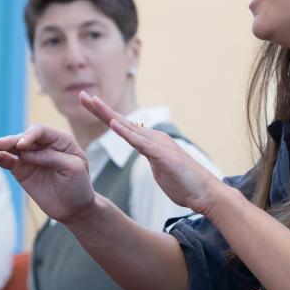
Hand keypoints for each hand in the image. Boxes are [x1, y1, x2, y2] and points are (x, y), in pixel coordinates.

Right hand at [0, 124, 95, 223]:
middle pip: (23, 137)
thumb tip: (26, 153)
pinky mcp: (21, 170)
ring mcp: (30, 157)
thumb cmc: (79, 186)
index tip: (22, 147)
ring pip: (11, 148)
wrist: (74, 208)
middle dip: (10, 140)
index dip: (30, 135)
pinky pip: (5, 160)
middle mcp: (44, 145)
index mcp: (61, 141)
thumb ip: (52, 157)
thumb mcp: (74, 169)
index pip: (41, 131)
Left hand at [80, 92, 225, 216]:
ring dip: (109, 115)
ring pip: (130, 128)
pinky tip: (114, 125)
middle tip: (82, 95)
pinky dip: (127, 133)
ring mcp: (160, 146)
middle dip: (101, 109)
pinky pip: (142, 144)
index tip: (88, 105)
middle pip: (123, 122)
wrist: (206, 194)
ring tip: (93, 103)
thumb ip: (153, 159)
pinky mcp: (165, 156)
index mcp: (153, 143)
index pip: (124, 127)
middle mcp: (156, 139)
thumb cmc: (186, 184)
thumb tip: (148, 154)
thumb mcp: (162, 170)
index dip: (105, 116)